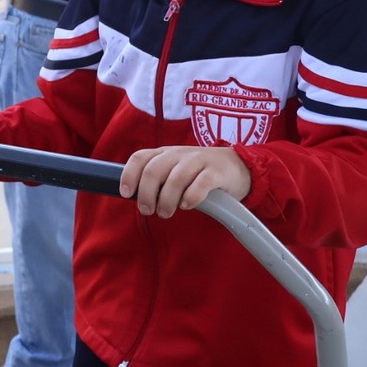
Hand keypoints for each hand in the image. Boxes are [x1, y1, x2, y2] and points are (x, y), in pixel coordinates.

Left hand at [119, 145, 250, 219]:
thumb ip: (158, 180)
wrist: (240, 166)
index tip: (126, 193)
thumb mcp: (176, 171)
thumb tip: (136, 198)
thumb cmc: (200, 173)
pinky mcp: (217, 172)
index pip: (140, 158)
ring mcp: (199, 160)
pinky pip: (201, 183)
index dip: (129, 175)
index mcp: (165, 153)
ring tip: (166, 213)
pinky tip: (187, 205)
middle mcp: (180, 154)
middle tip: (148, 210)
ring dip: (166, 200)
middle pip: (154, 170)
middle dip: (146, 193)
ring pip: (176, 178)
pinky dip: (191, 197)